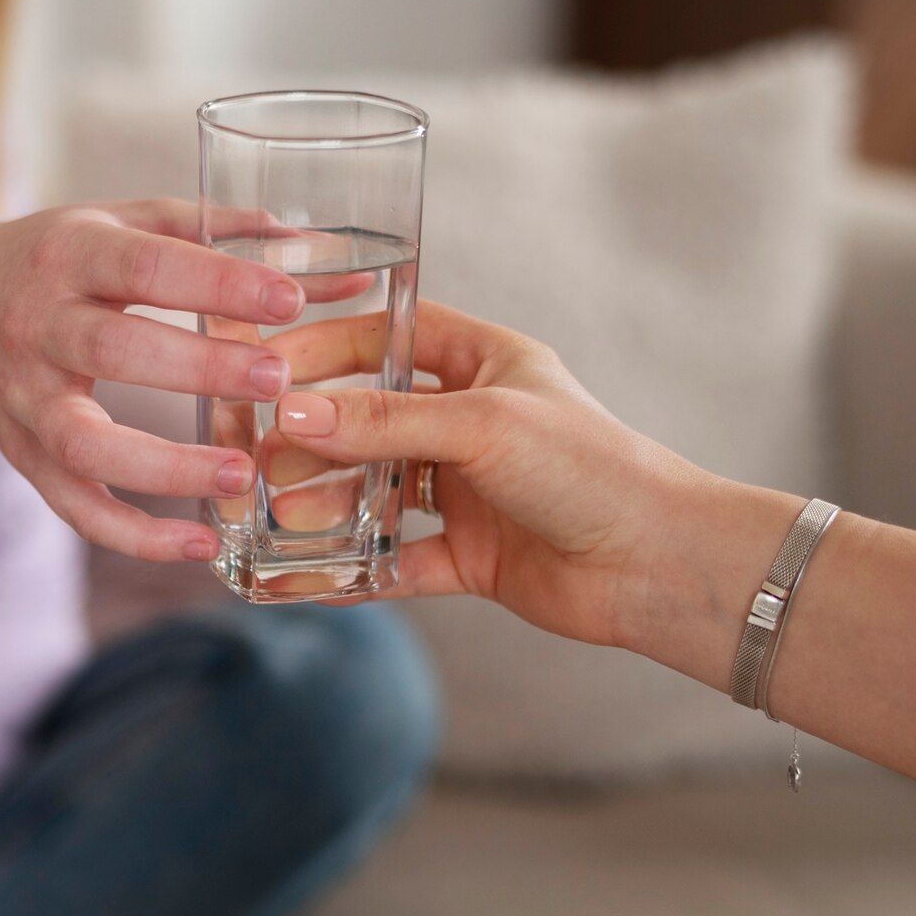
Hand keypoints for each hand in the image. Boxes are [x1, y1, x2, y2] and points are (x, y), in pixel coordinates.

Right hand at [0, 199, 309, 562]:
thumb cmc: (61, 261)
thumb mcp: (124, 222)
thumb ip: (220, 233)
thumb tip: (333, 255)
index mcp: (70, 255)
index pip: (143, 267)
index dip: (215, 284)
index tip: (288, 300)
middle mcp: (37, 327)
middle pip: (111, 351)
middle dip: (197, 368)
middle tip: (277, 380)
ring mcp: (26, 402)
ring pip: (85, 444)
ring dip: (165, 467)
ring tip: (242, 473)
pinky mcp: (26, 459)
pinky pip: (76, 509)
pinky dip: (136, 536)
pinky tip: (201, 545)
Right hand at [270, 300, 709, 649]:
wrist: (659, 565)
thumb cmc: (591, 469)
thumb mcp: (481, 426)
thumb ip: (383, 421)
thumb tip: (290, 414)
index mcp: (482, 363)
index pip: (386, 337)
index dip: (322, 348)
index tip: (264, 367)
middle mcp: (469, 422)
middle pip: (368, 419)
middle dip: (312, 438)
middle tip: (256, 456)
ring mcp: (467, 490)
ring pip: (374, 490)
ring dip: (326, 502)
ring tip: (278, 515)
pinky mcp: (468, 554)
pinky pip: (395, 560)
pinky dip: (352, 570)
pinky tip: (304, 578)